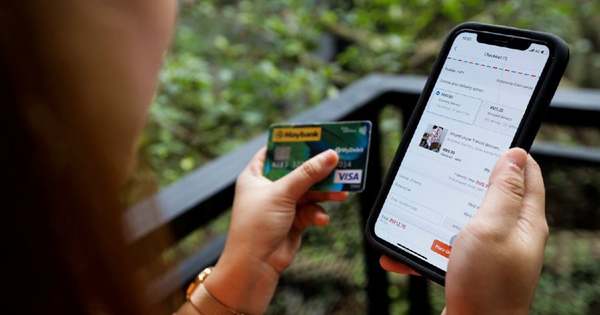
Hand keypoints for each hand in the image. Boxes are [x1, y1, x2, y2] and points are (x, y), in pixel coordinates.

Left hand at [205, 147, 346, 313]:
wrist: (254, 266)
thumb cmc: (256, 225)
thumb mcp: (282, 193)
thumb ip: (308, 173)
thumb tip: (331, 155)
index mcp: (255, 175)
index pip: (274, 151)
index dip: (293, 143)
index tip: (315, 137)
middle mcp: (268, 188)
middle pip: (298, 171)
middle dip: (318, 170)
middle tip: (339, 162)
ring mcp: (281, 205)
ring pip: (309, 192)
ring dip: (324, 193)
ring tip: (342, 192)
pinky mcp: (293, 222)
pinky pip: (311, 211)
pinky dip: (318, 214)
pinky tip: (322, 220)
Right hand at [380, 148, 547, 314]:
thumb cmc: (486, 285)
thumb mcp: (491, 228)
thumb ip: (502, 191)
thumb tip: (514, 154)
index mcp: (524, 221)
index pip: (528, 174)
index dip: (510, 153)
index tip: (486, 139)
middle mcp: (510, 235)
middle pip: (492, 195)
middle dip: (464, 182)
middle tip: (442, 171)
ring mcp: (489, 253)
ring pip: (461, 220)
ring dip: (436, 215)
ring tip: (415, 212)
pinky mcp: (468, 268)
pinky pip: (443, 247)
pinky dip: (421, 246)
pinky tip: (399, 252)